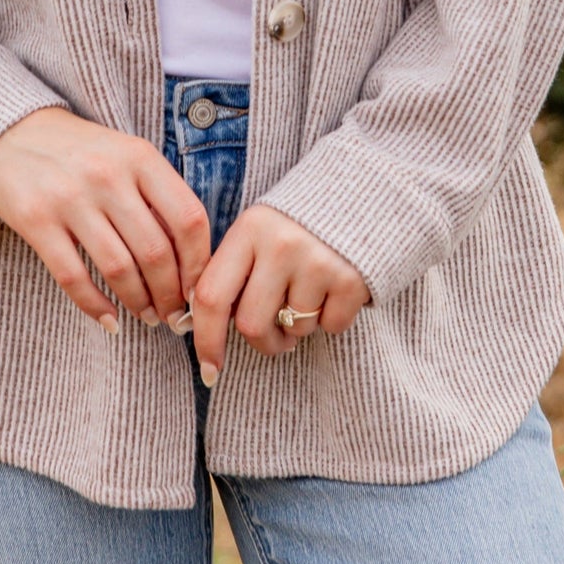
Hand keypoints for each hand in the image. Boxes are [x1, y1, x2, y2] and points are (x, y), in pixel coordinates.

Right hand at [0, 107, 211, 330]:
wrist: (12, 132)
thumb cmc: (82, 153)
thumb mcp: (126, 156)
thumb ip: (156, 197)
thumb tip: (189, 262)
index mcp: (139, 157)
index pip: (188, 218)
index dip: (199, 263)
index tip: (198, 289)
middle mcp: (108, 175)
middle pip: (155, 251)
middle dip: (171, 295)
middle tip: (173, 316)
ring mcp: (70, 198)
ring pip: (119, 269)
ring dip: (139, 303)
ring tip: (147, 316)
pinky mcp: (36, 220)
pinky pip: (73, 277)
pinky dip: (96, 306)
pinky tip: (110, 320)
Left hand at [190, 206, 370, 386]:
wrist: (366, 194)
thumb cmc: (299, 223)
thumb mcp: (259, 231)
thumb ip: (233, 270)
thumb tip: (197, 325)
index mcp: (249, 229)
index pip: (212, 296)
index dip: (206, 339)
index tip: (209, 369)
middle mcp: (281, 245)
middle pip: (251, 325)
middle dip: (263, 341)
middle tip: (276, 333)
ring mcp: (318, 261)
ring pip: (295, 329)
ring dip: (300, 325)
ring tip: (311, 294)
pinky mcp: (352, 279)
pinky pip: (332, 326)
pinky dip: (334, 318)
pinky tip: (337, 289)